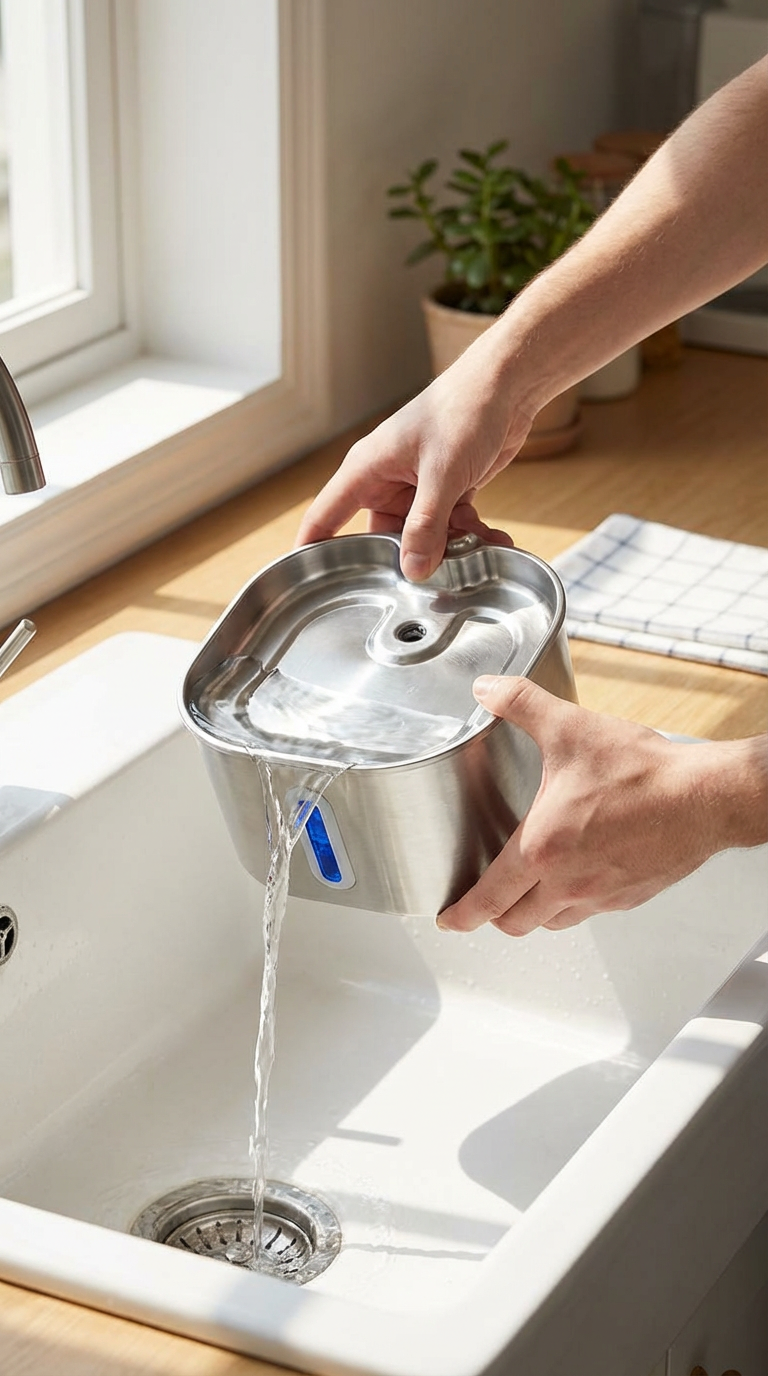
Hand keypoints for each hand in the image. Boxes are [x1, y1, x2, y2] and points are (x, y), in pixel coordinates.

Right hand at [296, 325, 534, 580]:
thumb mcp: (442, 474)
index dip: (313, 550)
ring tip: (478, 545)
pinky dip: (469, 534)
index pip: (325, 516)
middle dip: (411, 557)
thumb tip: (413, 569)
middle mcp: (387, 480)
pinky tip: (492, 538)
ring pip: (422, 536)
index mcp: (367, 469)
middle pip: (383, 538)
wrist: (507, 386)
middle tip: (437, 573)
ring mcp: (417, 486)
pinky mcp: (446, 490)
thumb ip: (426, 524)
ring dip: (450, 546)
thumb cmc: (464, 410)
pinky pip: (448, 526)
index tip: (308, 586)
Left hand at [437, 675, 731, 937]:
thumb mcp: (570, 728)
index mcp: (541, 849)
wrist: (703, 798)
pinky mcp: (630, 896)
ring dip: (535, 913)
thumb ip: (521, 704)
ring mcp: (601, 895)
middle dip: (494, 918)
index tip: (449, 919)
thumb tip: (487, 689)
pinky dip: (575, 903)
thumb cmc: (643, 773)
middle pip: (517, 923)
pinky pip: (592, 912)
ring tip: (529, 892)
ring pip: (554, 922)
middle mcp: (568, 882)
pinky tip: (579, 875)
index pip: (489, 898)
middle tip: (485, 906)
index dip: (462, 914)